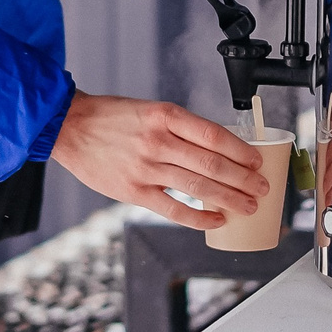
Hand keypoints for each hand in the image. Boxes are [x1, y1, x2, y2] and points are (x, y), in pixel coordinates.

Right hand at [51, 92, 270, 228]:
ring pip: (199, 186)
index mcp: (165, 115)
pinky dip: (199, 217)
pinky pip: (174, 209)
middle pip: (213, 164)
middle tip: (262, 189)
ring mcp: (146, 168)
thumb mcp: (150, 111)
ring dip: (230, 199)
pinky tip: (216, 220)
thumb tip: (217, 150)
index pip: (215, 136)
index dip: (241, 152)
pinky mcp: (133, 191)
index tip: (257, 162)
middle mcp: (158, 141)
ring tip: (249, 206)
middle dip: (244, 180)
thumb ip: (180, 128)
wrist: (69, 125)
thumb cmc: (112, 117)